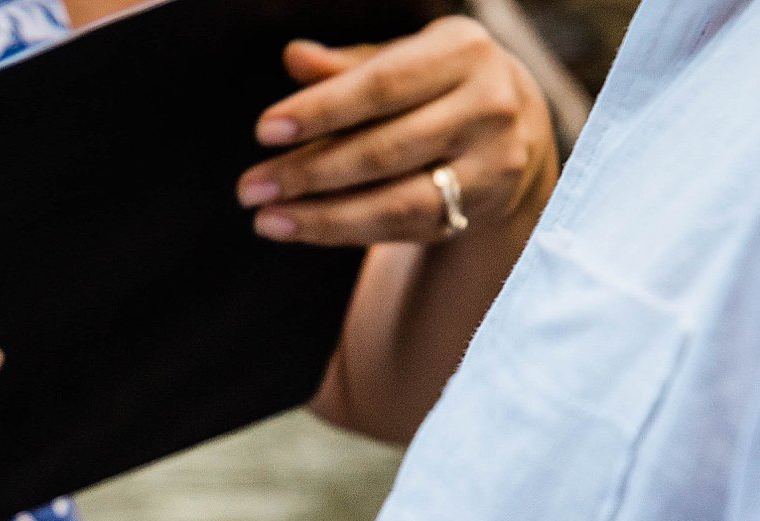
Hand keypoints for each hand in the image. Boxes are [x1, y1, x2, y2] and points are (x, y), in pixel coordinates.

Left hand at [237, 16, 555, 245]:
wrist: (509, 126)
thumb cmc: (431, 84)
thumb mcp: (398, 60)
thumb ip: (347, 66)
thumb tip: (296, 56)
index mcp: (462, 51)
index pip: (381, 85)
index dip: (320, 110)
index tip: (264, 130)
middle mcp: (488, 103)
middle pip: (384, 149)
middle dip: (309, 172)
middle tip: (249, 187)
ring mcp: (491, 161)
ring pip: (396, 200)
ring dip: (322, 216)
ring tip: (265, 219)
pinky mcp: (480, 207)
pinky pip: (402, 227)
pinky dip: (345, 231)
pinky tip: (299, 228)